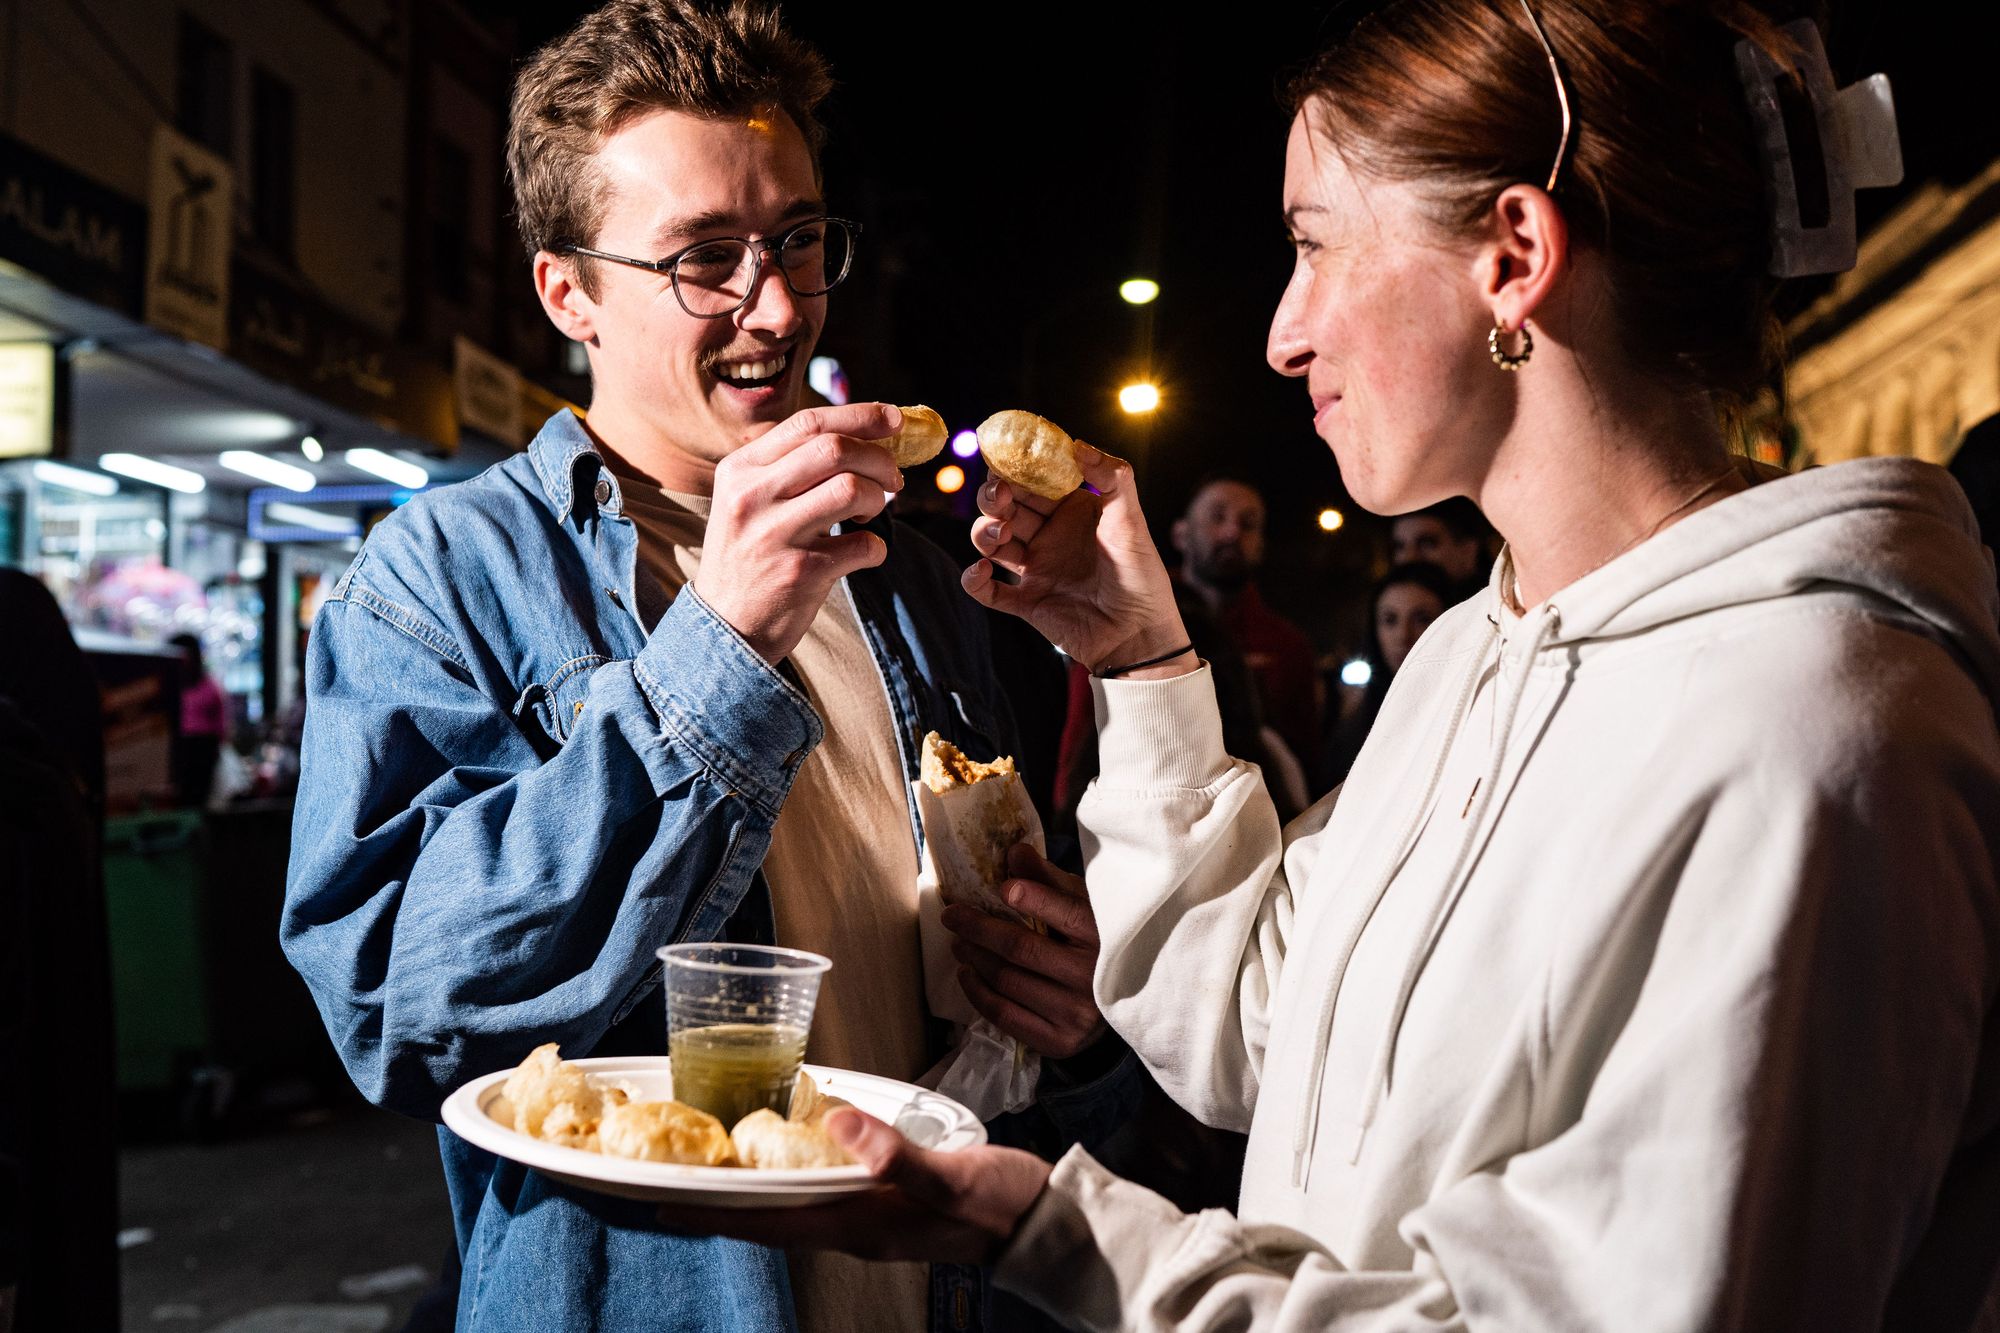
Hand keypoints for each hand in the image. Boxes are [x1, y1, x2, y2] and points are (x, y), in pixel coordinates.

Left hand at [658, 1107, 1051, 1262]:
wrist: (1044, 1222)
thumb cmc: (1001, 1203)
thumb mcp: (954, 1176)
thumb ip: (897, 1156)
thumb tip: (837, 1125)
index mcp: (859, 1224)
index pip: (765, 1221)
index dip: (709, 1212)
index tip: (657, 1202)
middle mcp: (852, 1226)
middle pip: (763, 1217)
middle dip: (711, 1202)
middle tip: (658, 1180)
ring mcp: (866, 1217)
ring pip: (785, 1206)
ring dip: (742, 1191)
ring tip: (701, 1168)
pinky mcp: (883, 1201)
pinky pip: (816, 1192)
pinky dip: (784, 1176)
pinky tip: (779, 1155)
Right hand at [694, 403, 905, 661]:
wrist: (726, 626)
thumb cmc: (749, 556)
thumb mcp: (748, 501)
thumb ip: (788, 467)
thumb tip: (860, 436)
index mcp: (741, 469)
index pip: (808, 423)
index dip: (860, 415)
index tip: (895, 419)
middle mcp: (752, 495)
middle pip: (834, 448)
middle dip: (878, 458)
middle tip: (893, 477)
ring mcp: (774, 534)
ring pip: (850, 488)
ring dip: (878, 498)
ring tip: (869, 513)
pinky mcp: (800, 572)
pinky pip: (862, 544)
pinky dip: (875, 547)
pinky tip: (861, 553)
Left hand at [942, 843, 1106, 1058]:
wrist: (1126, 1006)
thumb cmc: (1095, 944)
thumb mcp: (1083, 907)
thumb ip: (1049, 880)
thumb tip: (1014, 851)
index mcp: (1103, 936)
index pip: (1063, 911)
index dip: (1029, 897)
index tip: (1001, 889)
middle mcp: (1091, 977)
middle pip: (1021, 948)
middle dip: (978, 928)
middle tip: (952, 915)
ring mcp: (1075, 1014)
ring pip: (1007, 981)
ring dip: (974, 958)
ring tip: (958, 943)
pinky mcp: (1059, 1041)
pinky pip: (1004, 1015)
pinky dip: (977, 992)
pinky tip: (967, 974)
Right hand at [960, 444, 1192, 675]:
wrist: (1138, 635)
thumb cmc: (1142, 575)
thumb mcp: (1131, 520)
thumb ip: (1112, 478)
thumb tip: (1078, 445)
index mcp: (1071, 511)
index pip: (1033, 481)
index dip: (1015, 470)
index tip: (1004, 461)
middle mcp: (1049, 536)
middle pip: (1005, 508)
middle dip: (994, 499)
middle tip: (1001, 498)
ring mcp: (1035, 569)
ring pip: (990, 542)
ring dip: (985, 533)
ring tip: (1002, 536)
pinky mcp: (1026, 602)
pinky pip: (988, 591)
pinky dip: (974, 581)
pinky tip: (981, 572)